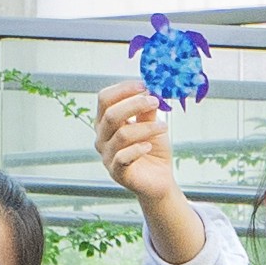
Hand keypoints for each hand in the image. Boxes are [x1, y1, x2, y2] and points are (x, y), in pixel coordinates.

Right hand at [87, 79, 208, 263]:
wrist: (159, 179)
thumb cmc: (152, 149)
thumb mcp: (151, 124)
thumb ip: (147, 109)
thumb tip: (151, 88)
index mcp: (106, 122)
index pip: (104, 99)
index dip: (123, 89)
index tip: (144, 85)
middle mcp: (102, 137)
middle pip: (111, 114)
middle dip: (135, 105)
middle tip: (155, 102)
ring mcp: (107, 156)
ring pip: (122, 134)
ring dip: (146, 127)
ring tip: (163, 127)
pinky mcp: (117, 172)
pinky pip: (122, 157)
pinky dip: (138, 149)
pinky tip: (149, 147)